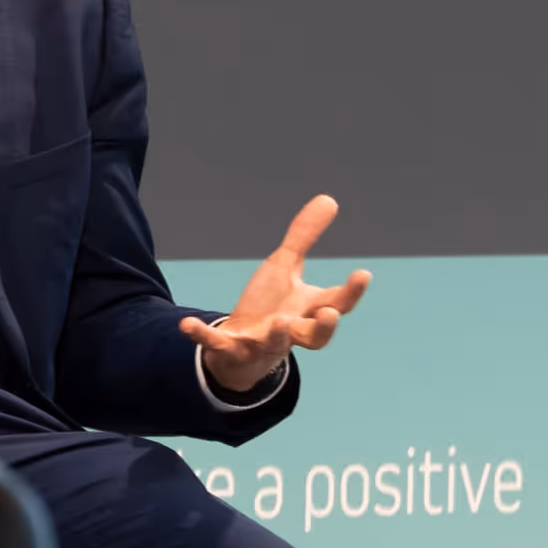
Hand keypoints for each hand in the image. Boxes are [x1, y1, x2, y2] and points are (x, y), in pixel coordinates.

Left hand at [182, 193, 371, 394]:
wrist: (241, 345)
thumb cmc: (271, 305)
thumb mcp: (285, 267)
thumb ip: (304, 237)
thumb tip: (329, 199)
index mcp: (308, 309)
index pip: (338, 303)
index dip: (352, 291)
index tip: (362, 273)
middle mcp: (291, 330)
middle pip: (316, 336)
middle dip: (324, 327)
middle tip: (328, 313)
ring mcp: (262, 342)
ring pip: (275, 344)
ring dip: (280, 334)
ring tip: (280, 320)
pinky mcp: (231, 348)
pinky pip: (216, 344)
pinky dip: (201, 335)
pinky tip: (185, 324)